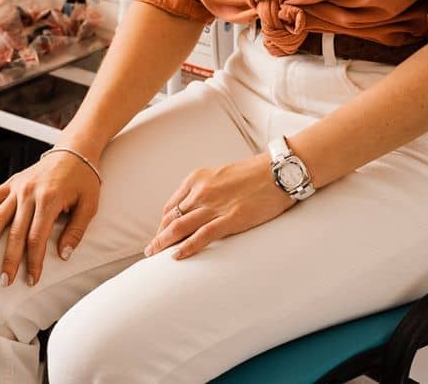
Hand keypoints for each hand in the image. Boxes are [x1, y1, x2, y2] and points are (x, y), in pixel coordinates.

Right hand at [0, 150, 100, 287]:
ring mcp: (18, 187)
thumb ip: (76, 231)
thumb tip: (63, 255)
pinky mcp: (12, 182)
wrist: (74, 151)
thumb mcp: (89, 206)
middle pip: (16, 232)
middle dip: (10, 259)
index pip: (37, 237)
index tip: (32, 280)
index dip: (34, 261)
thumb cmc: (84, 180)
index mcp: (50, 199)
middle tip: (4, 281)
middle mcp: (30, 193)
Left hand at [144, 154, 294, 259]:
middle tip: (149, 250)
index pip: (172, 205)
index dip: (163, 223)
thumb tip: (197, 207)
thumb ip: (207, 189)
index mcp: (197, 178)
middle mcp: (200, 191)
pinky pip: (202, 235)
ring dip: (164, 242)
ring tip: (154, 255)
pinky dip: (187, 247)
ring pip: (180, 227)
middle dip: (159, 235)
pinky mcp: (230, 218)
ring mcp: (214, 205)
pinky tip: (176, 256)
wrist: (278, 171)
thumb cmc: (254, 174)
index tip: (160, 234)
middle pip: (172, 217)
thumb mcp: (221, 175)